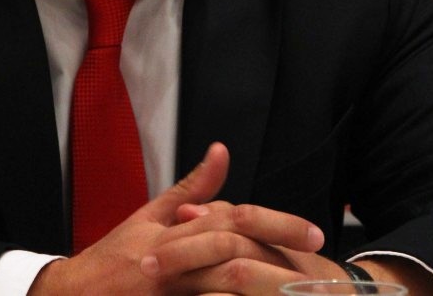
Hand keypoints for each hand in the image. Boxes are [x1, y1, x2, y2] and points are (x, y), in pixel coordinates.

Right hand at [28, 142, 329, 293]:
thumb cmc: (112, 259)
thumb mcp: (148, 217)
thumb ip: (191, 189)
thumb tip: (221, 151)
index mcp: (174, 232)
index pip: (234, 219)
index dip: (276, 224)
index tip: (312, 233)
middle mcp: (174, 261)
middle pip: (237, 251)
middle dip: (281, 257)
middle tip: (320, 265)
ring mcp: (172, 291)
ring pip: (226, 286)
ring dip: (265, 289)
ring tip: (303, 293)